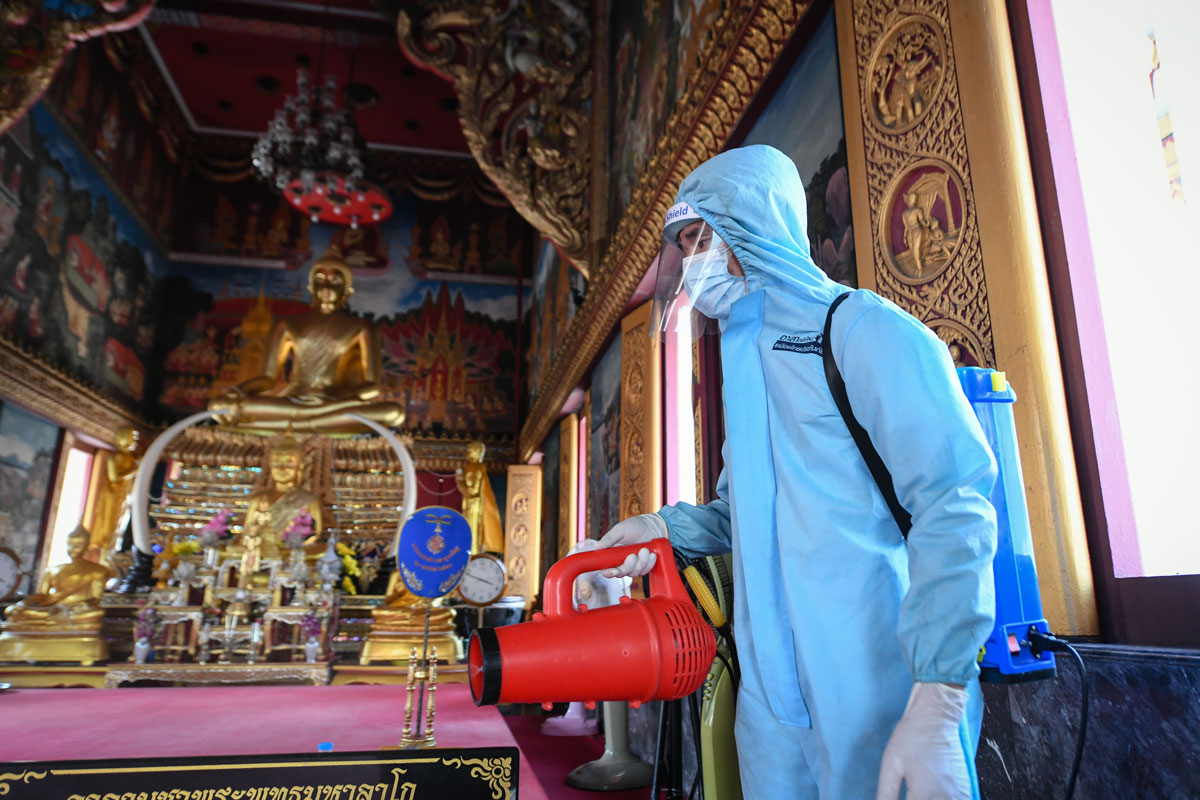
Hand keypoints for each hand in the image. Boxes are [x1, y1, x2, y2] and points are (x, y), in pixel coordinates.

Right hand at [594, 514, 668, 578]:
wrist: (653, 526)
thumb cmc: (635, 526)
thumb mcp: (621, 529)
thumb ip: (610, 538)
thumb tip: (596, 546)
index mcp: (612, 554)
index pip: (606, 569)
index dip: (609, 572)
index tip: (615, 570)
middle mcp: (621, 562)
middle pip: (620, 573)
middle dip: (628, 566)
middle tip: (633, 555)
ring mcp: (633, 565)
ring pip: (634, 573)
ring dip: (641, 563)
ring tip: (645, 549)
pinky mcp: (644, 567)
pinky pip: (645, 571)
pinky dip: (649, 563)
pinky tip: (652, 554)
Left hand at [876, 682, 970, 799]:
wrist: (936, 716)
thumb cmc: (912, 737)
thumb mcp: (890, 765)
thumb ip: (887, 793)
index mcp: (924, 795)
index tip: (903, 796)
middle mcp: (945, 798)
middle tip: (909, 794)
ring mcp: (959, 793)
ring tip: (920, 793)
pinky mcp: (965, 787)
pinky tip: (934, 794)